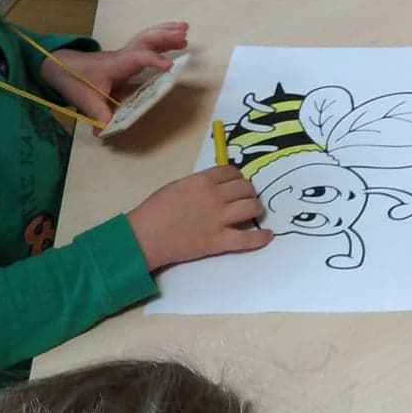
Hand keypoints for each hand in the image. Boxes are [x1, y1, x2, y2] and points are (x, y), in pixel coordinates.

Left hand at [43, 22, 188, 124]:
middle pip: (145, 40)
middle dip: (164, 36)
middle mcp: (123, 56)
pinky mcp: (129, 56)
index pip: (137, 58)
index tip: (169, 66)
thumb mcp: (85, 99)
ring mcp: (126, 54)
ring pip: (147, 38)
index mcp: (115, 65)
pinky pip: (148, 44)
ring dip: (166, 32)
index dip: (153, 60)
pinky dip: (163, 38)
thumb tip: (104, 131)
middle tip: (183, 33)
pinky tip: (178, 39)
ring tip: (185, 29)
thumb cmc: (75, 79)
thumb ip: (98, 114)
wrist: (61, 66)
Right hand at [127, 165, 271, 270]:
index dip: (238, 178)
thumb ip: (199, 184)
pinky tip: (268, 236)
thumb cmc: (154, 210)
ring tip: (254, 213)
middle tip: (246, 199)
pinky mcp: (219, 240)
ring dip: (256, 209)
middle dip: (249, 192)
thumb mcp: (176, 186)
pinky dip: (261, 237)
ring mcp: (219, 218)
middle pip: (246, 188)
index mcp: (203, 180)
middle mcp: (215, 196)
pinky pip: (248, 238)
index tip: (238, 184)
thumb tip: (215, 186)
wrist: (143, 236)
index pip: (232, 172)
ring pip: (252, 207)